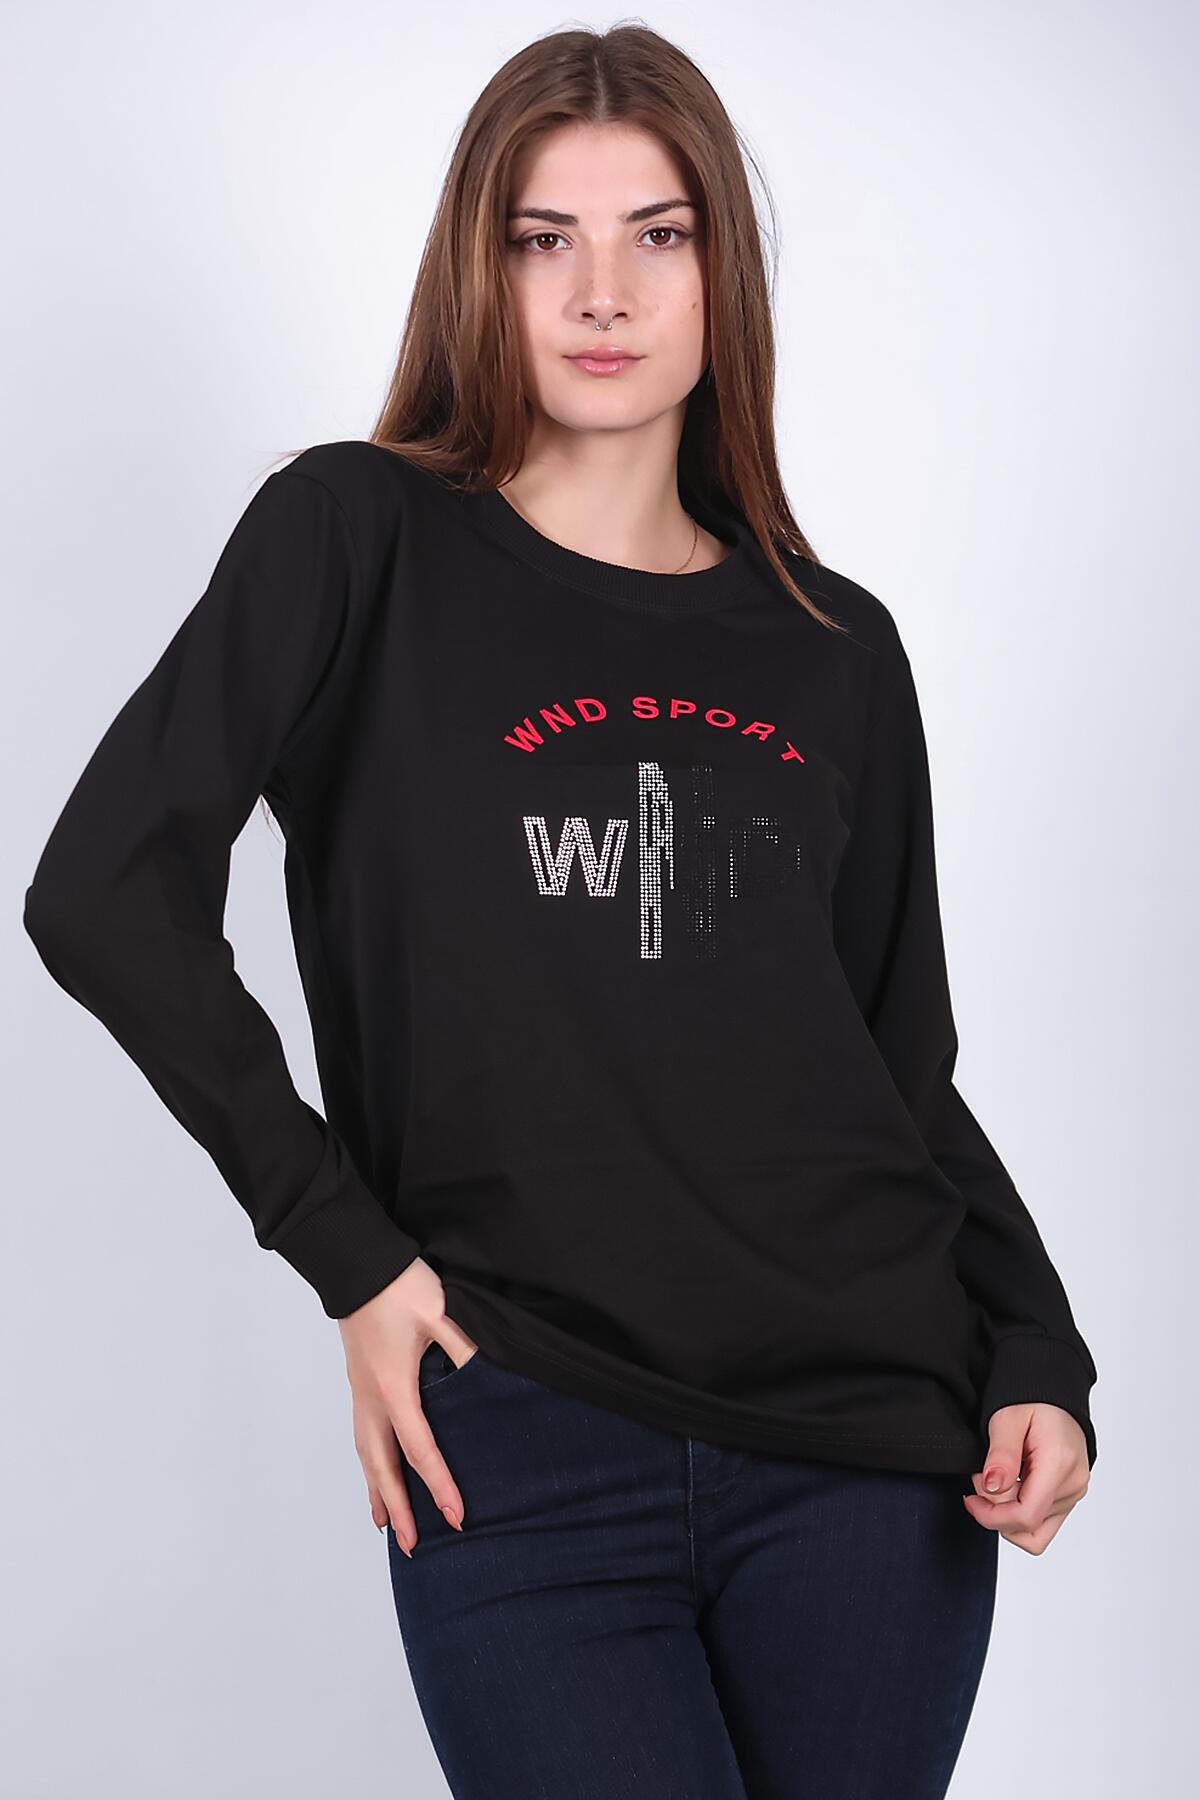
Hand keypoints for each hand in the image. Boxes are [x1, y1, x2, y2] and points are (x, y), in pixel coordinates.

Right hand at [337, 1257, 479, 1556]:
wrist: (358, 1264)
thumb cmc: (399, 1286)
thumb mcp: (442, 1312)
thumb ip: (465, 1347)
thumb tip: (487, 1378)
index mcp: (395, 1386)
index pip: (419, 1448)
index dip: (439, 1485)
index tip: (456, 1516)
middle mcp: (372, 1397)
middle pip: (383, 1466)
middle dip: (399, 1508)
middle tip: (412, 1547)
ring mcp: (361, 1391)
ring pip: (366, 1454)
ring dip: (377, 1491)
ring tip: (385, 1525)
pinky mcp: (359, 1381)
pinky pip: (361, 1435)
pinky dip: (368, 1464)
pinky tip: (373, 1471)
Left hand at [962, 1402, 1090, 1553]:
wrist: (1052, 1392)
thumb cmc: (1031, 1399)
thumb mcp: (1006, 1419)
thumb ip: (1001, 1455)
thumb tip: (992, 1488)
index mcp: (1059, 1465)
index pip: (1026, 1516)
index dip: (991, 1516)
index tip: (971, 1497)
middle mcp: (1072, 1484)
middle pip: (1028, 1525)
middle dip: (996, 1509)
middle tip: (983, 1474)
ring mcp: (1074, 1492)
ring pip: (1035, 1531)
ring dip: (1008, 1513)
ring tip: (997, 1480)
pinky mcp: (1070, 1495)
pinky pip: (1043, 1522)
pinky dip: (1020, 1511)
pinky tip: (1010, 1486)